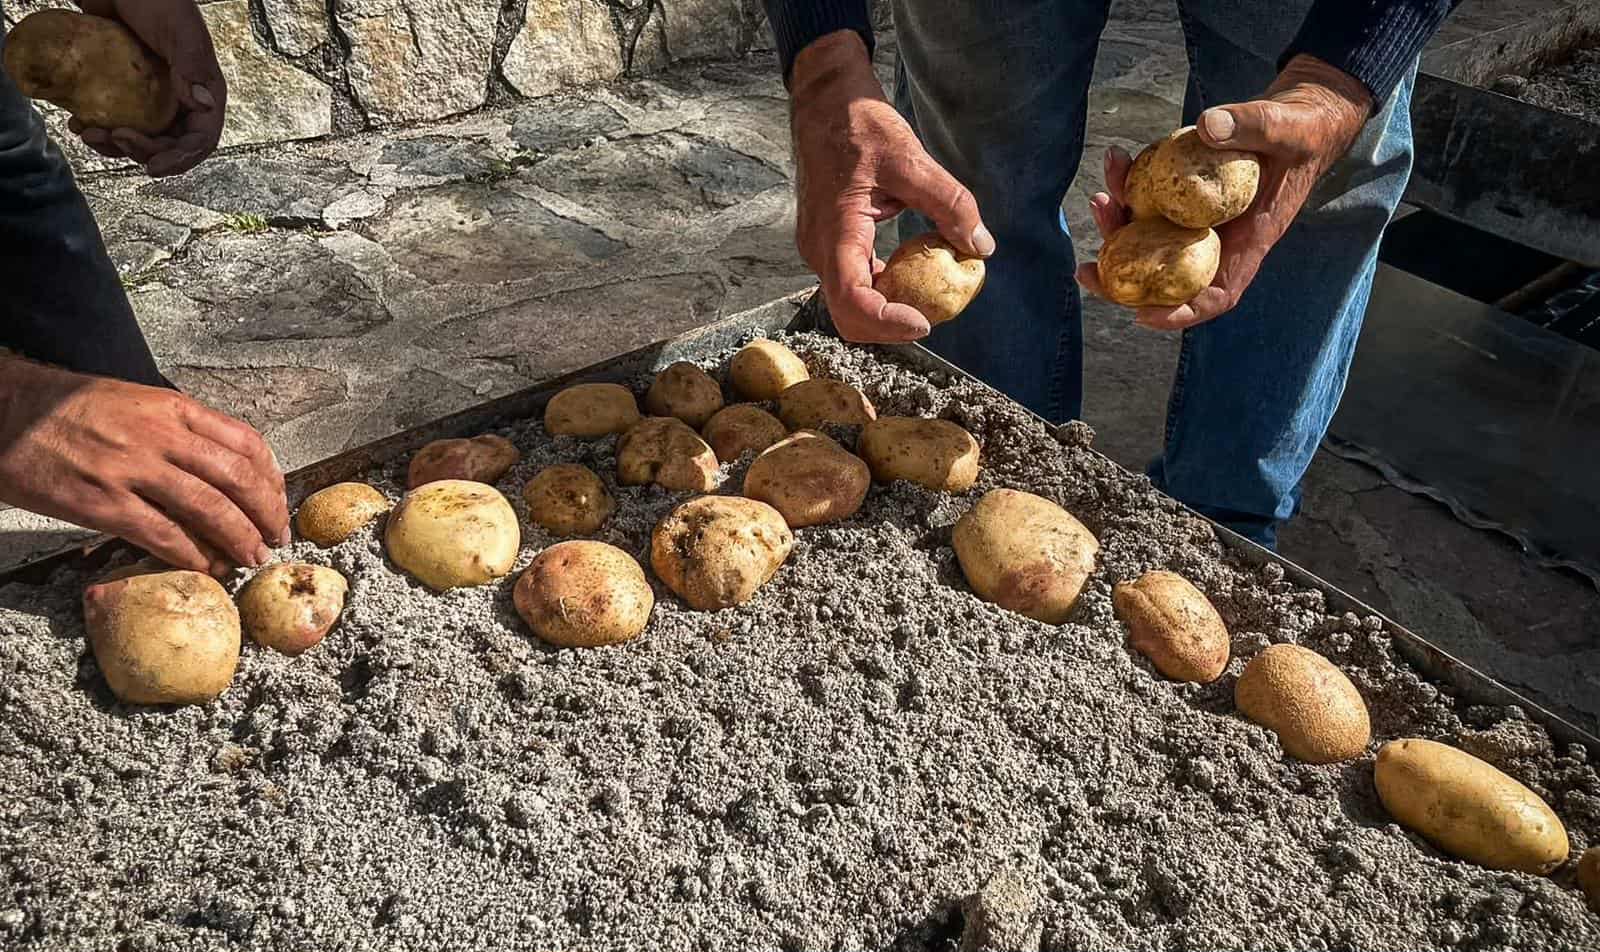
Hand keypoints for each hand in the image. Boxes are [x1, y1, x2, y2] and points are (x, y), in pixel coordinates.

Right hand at [0, 357, 288, 574]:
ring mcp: (131, 468)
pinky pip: (162, 534)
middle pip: (237, 478)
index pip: (245, 442)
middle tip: (275, 537)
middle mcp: (159, 435)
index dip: (271, 478)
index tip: (277, 501)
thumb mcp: (135, 400)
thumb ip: (179, 428)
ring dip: (239, 538)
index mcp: (172, 408)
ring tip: (251, 557)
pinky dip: (192, 554)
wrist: (4, 410)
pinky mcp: (101, 502)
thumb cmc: (66, 407)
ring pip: (208, 508)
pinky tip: (206, 566)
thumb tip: (220, 464)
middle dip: (266, 513)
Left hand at [67, 0, 226, 176]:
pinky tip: (80, 123)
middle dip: (141, 151)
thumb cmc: (158, 1)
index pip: (200, 139)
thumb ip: (193, 68)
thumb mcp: (179, 32)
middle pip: (168, 145)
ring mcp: (152, 99)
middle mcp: (181, 101)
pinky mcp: (124, 93)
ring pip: (141, 139)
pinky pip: (116, 121)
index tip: (153, 167)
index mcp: (204, 93)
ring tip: (89, 133)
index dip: (180, 159)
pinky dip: (98, 129)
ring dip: (114, 146)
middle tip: (113, 137)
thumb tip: (203, 106)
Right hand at [789, 30, 993, 342]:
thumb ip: (949, 205)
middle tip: (934, 314)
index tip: (925, 322)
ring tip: (927, 294)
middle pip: (849, 316)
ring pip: (850, 304)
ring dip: (887, 309)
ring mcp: (821, 250)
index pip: (851, 300)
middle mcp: (820, 250)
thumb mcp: (911, 160)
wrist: (825, 102)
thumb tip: (981, 246)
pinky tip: (911, 271)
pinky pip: (853, 281)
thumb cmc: (860, 125)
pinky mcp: (829, 245)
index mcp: (834, 232)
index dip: (887, 323)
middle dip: (891, 326)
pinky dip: (882, 288)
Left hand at [1077, 55, 1372, 329]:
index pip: (1218, 293)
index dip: (1181, 312)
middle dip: (1122, 280)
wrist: (1297, 115)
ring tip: (1099, 199)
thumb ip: (1252, 126)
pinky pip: (1149, 199)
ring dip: (1117, 226)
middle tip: (1085, 272)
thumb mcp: (1286, 128)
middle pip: (1166, 274)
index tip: (1143, 316)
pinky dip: (1128, 186)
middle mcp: (1218, 237)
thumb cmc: (1302, 130)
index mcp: (1249, 241)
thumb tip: (1207, 126)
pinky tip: (1117, 160)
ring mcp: (1197, 218)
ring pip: (1149, 237)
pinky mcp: (1183, 194)